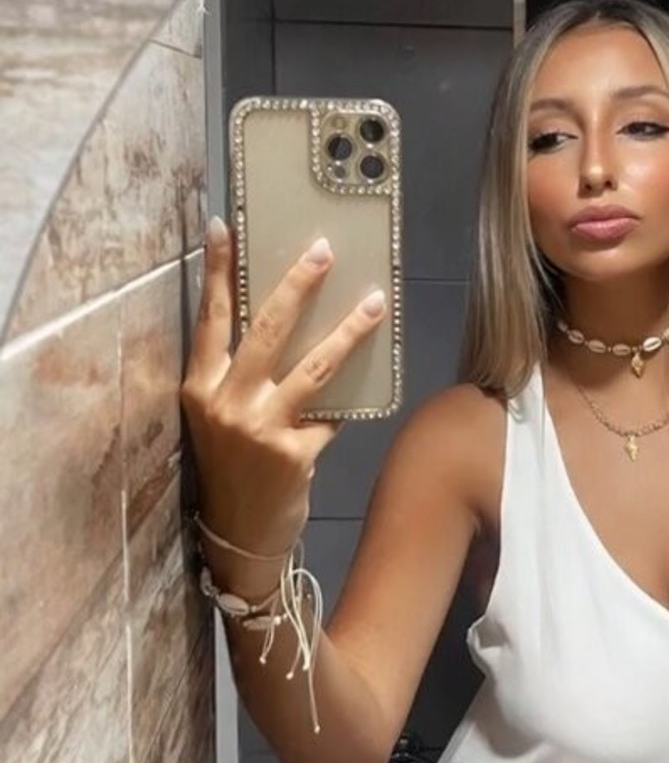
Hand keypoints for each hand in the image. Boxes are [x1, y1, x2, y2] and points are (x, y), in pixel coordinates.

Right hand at [181, 218, 386, 569]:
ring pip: (314, 364)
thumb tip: (291, 322)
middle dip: (299, 283)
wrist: (238, 535)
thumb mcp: (220, 418)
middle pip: (267, 327)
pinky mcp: (294, 452)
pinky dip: (348, 399)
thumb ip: (241, 377)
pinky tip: (371, 379)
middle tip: (324, 250)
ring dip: (349, 329)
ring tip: (375, 301)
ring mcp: (259, 428)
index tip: (223, 228)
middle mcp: (225, 403)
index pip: (210, 318)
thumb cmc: (233, 468)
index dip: (217, 272)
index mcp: (199, 387)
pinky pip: (331, 411)